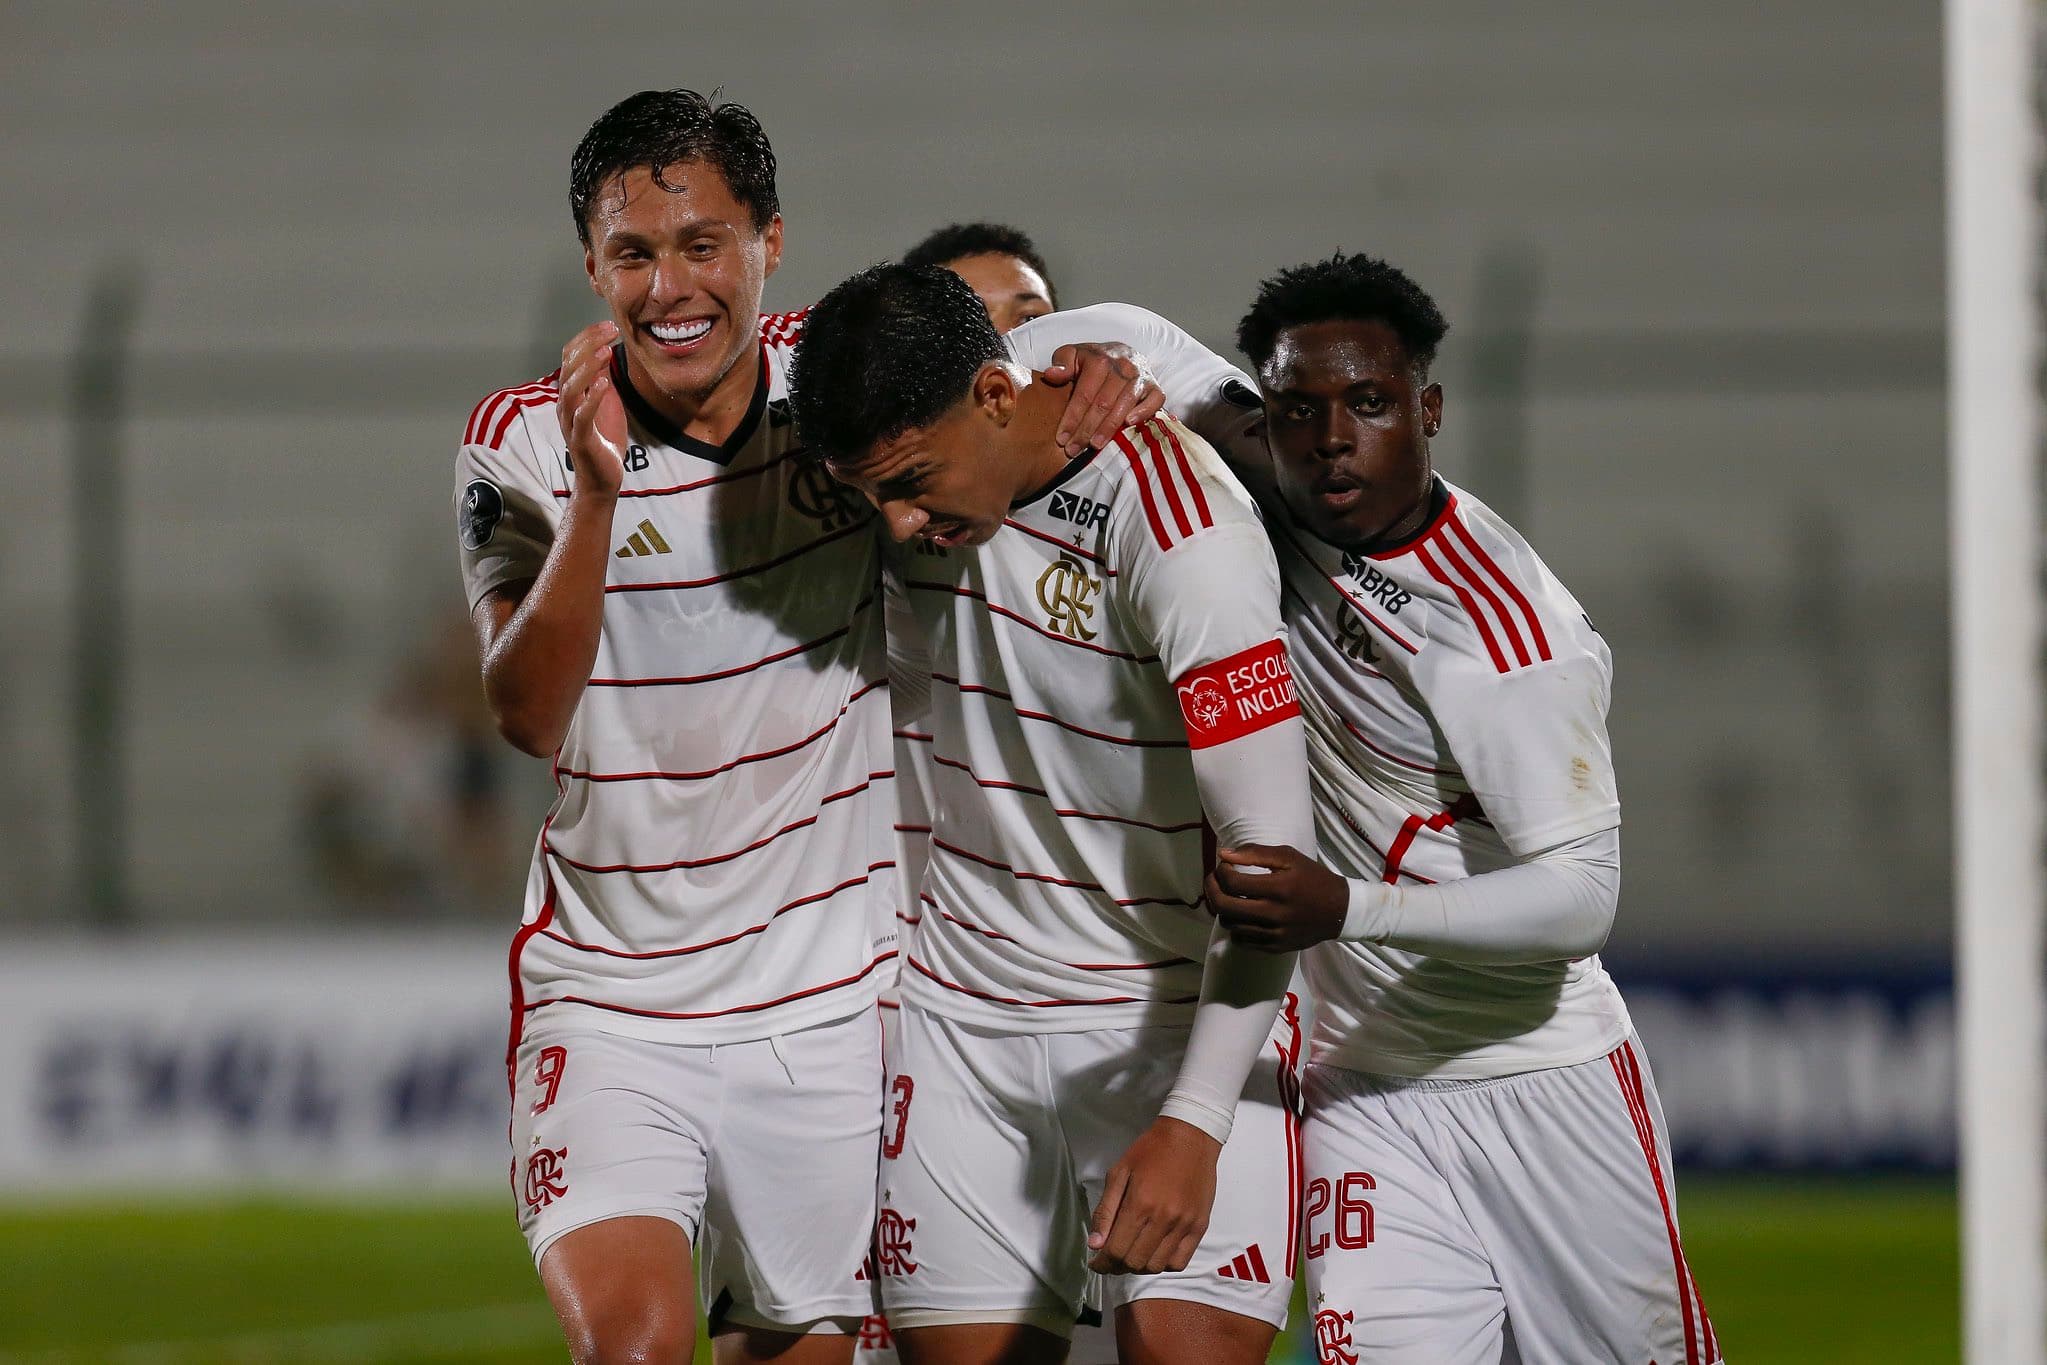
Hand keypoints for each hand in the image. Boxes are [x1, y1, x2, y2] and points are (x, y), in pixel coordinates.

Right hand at [555, 321, 628, 498]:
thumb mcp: (605, 402)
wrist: (602, 478)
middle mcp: (565, 403)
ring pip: (570, 388)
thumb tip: (606, 349)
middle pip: (569, 366)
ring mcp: (570, 421)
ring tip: (606, 351)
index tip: (608, 325)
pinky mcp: (580, 439)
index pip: (571, 356)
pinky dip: (591, 398)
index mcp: (571, 392)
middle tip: (610, 330)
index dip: (587, 338)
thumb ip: (602, 378)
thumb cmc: (604, 439)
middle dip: (589, 344)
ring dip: (588, 367)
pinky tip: (603, 383)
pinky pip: (582, 415)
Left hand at [1040, 342, 1164, 455]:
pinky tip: (1129, 424)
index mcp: (1099, 360)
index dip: (1072, 418)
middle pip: (1102, 404)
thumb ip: (1061, 363)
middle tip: (1073, 450)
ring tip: (1094, 446)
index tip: (1061, 438)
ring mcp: (1140, 376)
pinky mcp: (1155, 386)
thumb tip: (1051, 374)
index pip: (1084, 394)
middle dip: (1086, 430)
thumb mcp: (1073, 355)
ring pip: (1124, 405)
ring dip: (1109, 428)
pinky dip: (1143, 412)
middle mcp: (1122, 367)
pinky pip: (1154, 400)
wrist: (1123, 353)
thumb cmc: (1093, 360)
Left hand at [1086, 1117, 1220, 1274]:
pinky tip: (1156, 1251)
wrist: (1190, 1137)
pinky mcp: (1200, 1227)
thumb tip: (1096, 1244)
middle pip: (1134, 1262)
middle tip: (1112, 1256)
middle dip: (1117, 1265)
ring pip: (1156, 1266)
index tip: (1096, 1263)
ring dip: (1140, 1265)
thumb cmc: (1151, 1150)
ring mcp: (1184, 1225)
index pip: (1115, 1250)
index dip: (1101, 1262)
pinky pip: (1180, 1262)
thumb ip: (1105, 1211)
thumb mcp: (1119, 1172)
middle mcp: (1163, 1219)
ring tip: (1133, 1252)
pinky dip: (1164, 1263)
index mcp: (1139, 1204)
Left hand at [1206, 844, 1349, 950]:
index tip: (1224, 866)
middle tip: (1214, 880)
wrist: (1339, 910)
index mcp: (1278, 888)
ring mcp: (1274, 934)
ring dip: (1222, 908)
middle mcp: (1274, 913)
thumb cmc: (1312, 879)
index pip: (1233, 882)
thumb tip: (1224, 854)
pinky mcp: (1275, 947)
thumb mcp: (1289, 857)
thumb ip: (1256, 853)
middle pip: (1225, 906)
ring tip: (1228, 895)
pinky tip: (1241, 914)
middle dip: (1211, 889)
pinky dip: (1235, 927)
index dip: (1221, 872)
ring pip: (1230, 925)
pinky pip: (1241, 941)